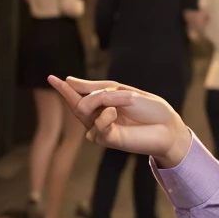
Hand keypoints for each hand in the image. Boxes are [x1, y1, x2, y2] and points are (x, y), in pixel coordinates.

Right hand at [48, 76, 191, 166]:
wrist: (168, 126)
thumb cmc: (149, 108)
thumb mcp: (122, 91)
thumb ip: (97, 89)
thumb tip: (69, 81)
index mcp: (104, 103)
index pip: (79, 95)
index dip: (65, 88)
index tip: (51, 77)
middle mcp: (100, 116)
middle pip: (77, 104)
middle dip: (77, 94)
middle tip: (86, 87)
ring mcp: (103, 129)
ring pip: (83, 113)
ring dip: (99, 102)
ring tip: (120, 102)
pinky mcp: (108, 140)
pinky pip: (95, 128)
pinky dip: (103, 118)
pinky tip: (113, 113)